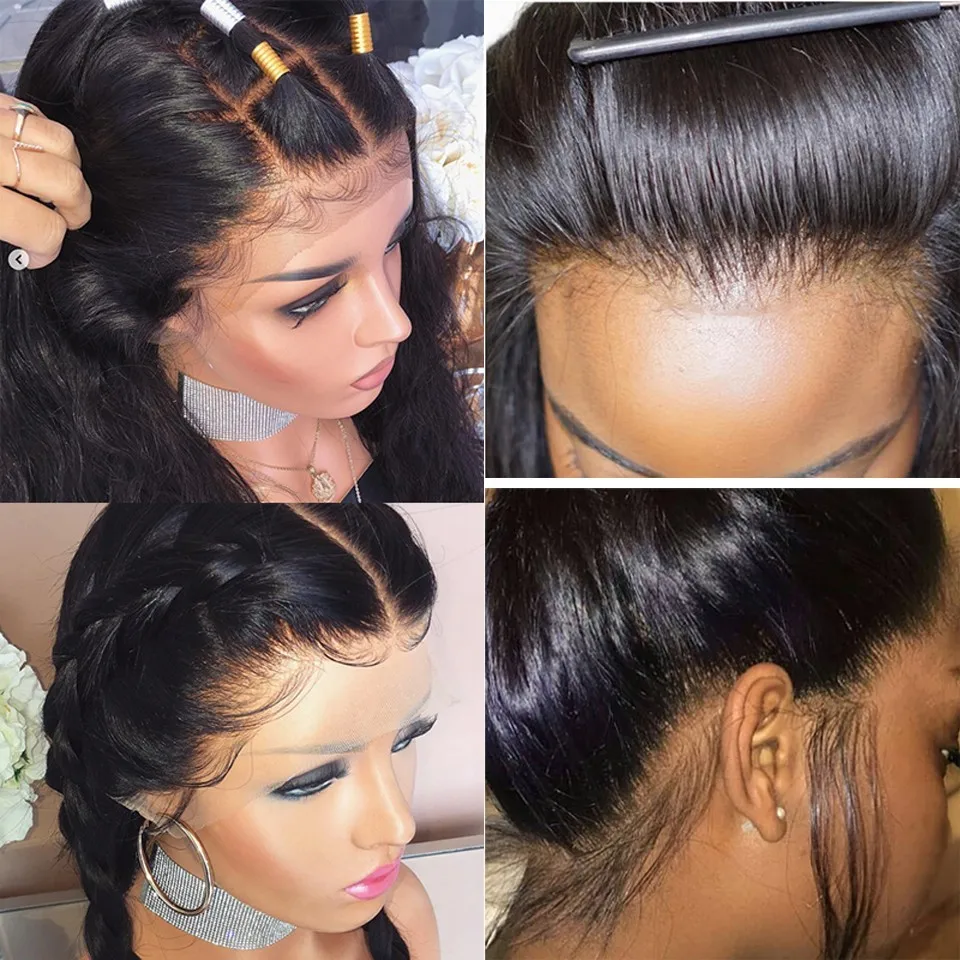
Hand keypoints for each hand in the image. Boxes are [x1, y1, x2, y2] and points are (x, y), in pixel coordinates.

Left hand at [0, 93, 90, 268]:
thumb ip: (0, 233)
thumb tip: (27, 248)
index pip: (42, 228)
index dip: (47, 251)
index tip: (36, 256)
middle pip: (65, 182)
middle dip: (74, 210)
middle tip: (61, 222)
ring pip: (62, 142)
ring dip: (67, 169)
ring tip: (50, 185)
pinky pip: (35, 114)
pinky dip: (44, 139)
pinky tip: (32, 156)